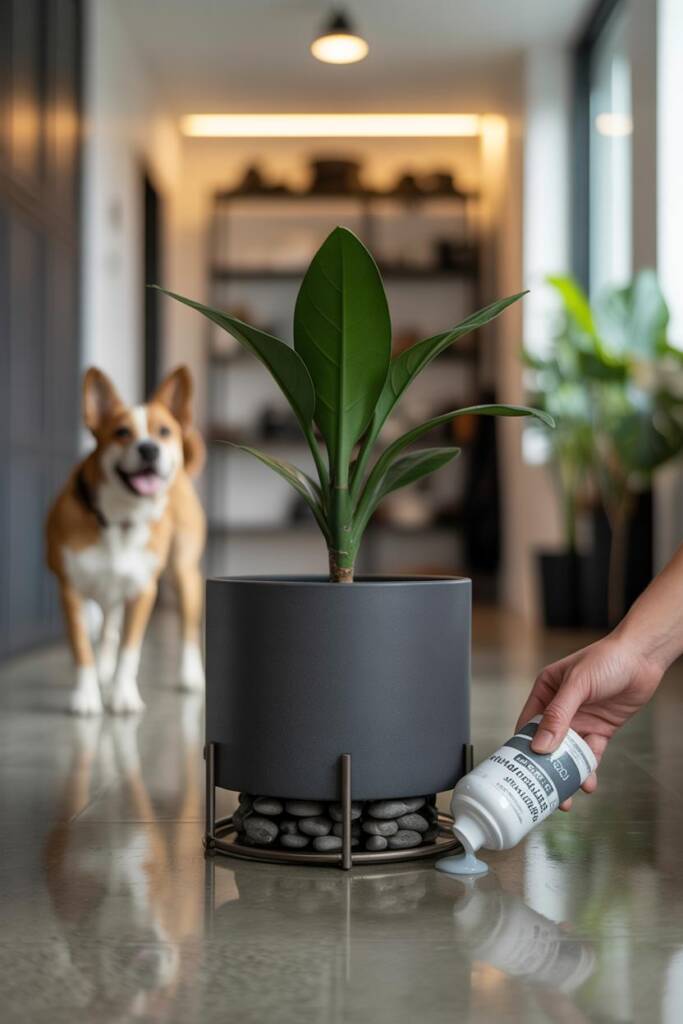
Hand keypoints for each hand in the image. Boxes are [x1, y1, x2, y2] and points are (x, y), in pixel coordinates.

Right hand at [516, 630, 662, 808]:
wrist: (643, 657)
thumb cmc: (607, 659)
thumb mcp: (578, 684)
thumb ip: (558, 715)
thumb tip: (540, 746)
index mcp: (546, 691)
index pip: (528, 724)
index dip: (522, 748)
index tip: (520, 771)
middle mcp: (560, 708)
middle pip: (548, 743)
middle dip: (546, 768)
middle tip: (544, 791)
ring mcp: (581, 720)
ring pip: (569, 752)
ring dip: (567, 773)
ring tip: (566, 796)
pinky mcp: (600, 728)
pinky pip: (590, 753)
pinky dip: (588, 768)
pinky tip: (588, 782)